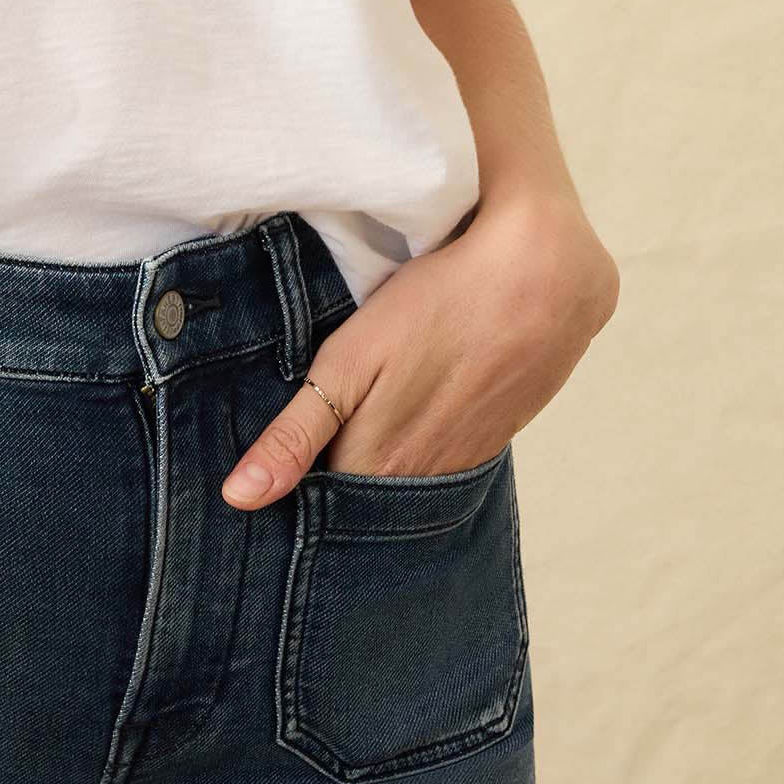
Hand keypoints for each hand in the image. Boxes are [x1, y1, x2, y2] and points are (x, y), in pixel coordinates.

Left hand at [223, 190, 618, 503]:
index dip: (289, 488)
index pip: (316, 504)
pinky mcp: (494, 436)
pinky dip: (416, 447)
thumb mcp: (348, 361)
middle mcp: (422, 480)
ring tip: (345, 435)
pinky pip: (441, 461)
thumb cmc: (436, 306)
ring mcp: (465, 460)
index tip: (259, 476)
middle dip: (328, 484)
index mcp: (377, 466)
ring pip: (402, 480)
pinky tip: (406, 416)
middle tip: (296, 452)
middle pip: (360, 496)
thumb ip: (295, 434)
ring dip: (375, 466)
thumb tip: (238, 498)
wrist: (544, 279)